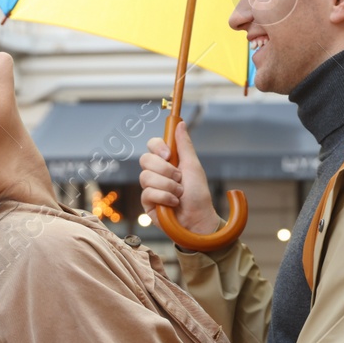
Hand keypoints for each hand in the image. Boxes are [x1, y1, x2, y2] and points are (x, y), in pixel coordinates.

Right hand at [140, 121, 219, 239]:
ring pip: (146, 177)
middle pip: (145, 159)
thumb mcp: (193, 166)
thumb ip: (185, 146)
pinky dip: (164, 197)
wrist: (198, 219)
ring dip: (167, 185)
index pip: (152, 145)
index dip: (157, 147)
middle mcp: (157, 172)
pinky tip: (173, 203)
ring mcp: (150, 187)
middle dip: (164, 169)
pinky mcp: (147, 202)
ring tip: (179, 193)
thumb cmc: (198, 194)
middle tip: (179, 178)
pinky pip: (147, 193)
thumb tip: (180, 123)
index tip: (169, 155)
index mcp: (168, 161)